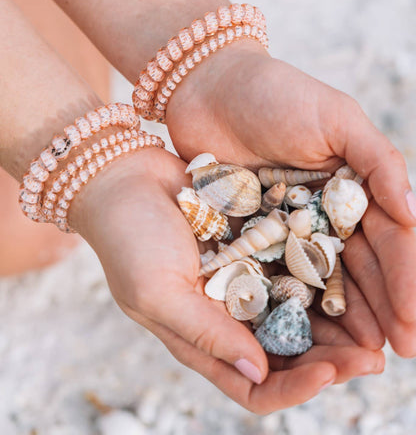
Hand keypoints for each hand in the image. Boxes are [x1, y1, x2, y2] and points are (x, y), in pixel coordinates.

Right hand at [70, 147, 382, 412]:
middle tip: (372, 356)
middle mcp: (227, 315)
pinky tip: (348, 271)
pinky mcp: (253, 244)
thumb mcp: (157, 292)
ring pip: (298, 314)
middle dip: (329, 360)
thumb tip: (258, 374)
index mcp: (200, 338)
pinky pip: (293, 266)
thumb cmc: (128, 239)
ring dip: (334, 324)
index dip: (294, 388)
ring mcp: (243, 279)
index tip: (330, 373)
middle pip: (287, 355)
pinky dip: (318, 276)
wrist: (122, 177)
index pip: (254, 385)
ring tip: (372, 323)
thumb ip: (204, 333)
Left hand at [167, 40, 415, 357]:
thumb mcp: (336, 117)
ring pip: (324, 278)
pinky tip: (306, 332)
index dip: (404, 280)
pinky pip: (279, 273)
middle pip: (362, 267)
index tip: (412, 324)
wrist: (207, 85)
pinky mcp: (254, 231)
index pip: (389, 239)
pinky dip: (295, 302)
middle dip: (382, 309)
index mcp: (355, 182)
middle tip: (397, 354)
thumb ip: (378, 161)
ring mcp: (290, 223)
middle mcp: (327, 209)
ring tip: (359, 355)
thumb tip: (414, 215)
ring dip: (345, 316)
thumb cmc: (275, 92)